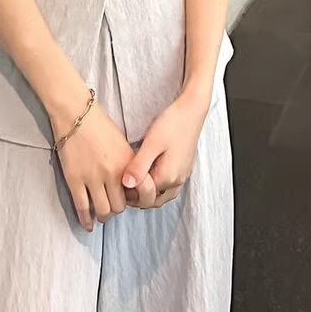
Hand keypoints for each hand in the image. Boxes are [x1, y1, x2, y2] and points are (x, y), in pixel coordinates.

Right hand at [54, 103, 134, 231]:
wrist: (75, 114)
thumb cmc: (99, 124)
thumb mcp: (122, 143)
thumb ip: (128, 164)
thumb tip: (130, 184)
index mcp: (127, 163)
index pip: (139, 193)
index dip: (136, 200)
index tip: (130, 200)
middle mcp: (112, 173)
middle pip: (120, 206)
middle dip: (117, 209)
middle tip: (113, 206)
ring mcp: (92, 178)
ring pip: (103, 210)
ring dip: (103, 216)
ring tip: (101, 215)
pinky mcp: (75, 180)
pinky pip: (82, 207)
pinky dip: (85, 219)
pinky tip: (87, 224)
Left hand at [122, 93, 208, 208]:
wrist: (191, 110)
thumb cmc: (172, 124)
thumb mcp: (152, 143)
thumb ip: (139, 166)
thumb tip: (126, 184)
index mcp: (168, 177)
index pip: (143, 197)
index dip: (129, 192)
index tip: (119, 178)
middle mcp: (177, 181)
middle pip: (153, 201)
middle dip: (137, 196)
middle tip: (123, 182)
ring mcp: (182, 176)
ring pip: (161, 196)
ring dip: (147, 193)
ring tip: (133, 179)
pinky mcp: (183, 169)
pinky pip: (168, 188)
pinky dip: (156, 188)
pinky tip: (147, 174)